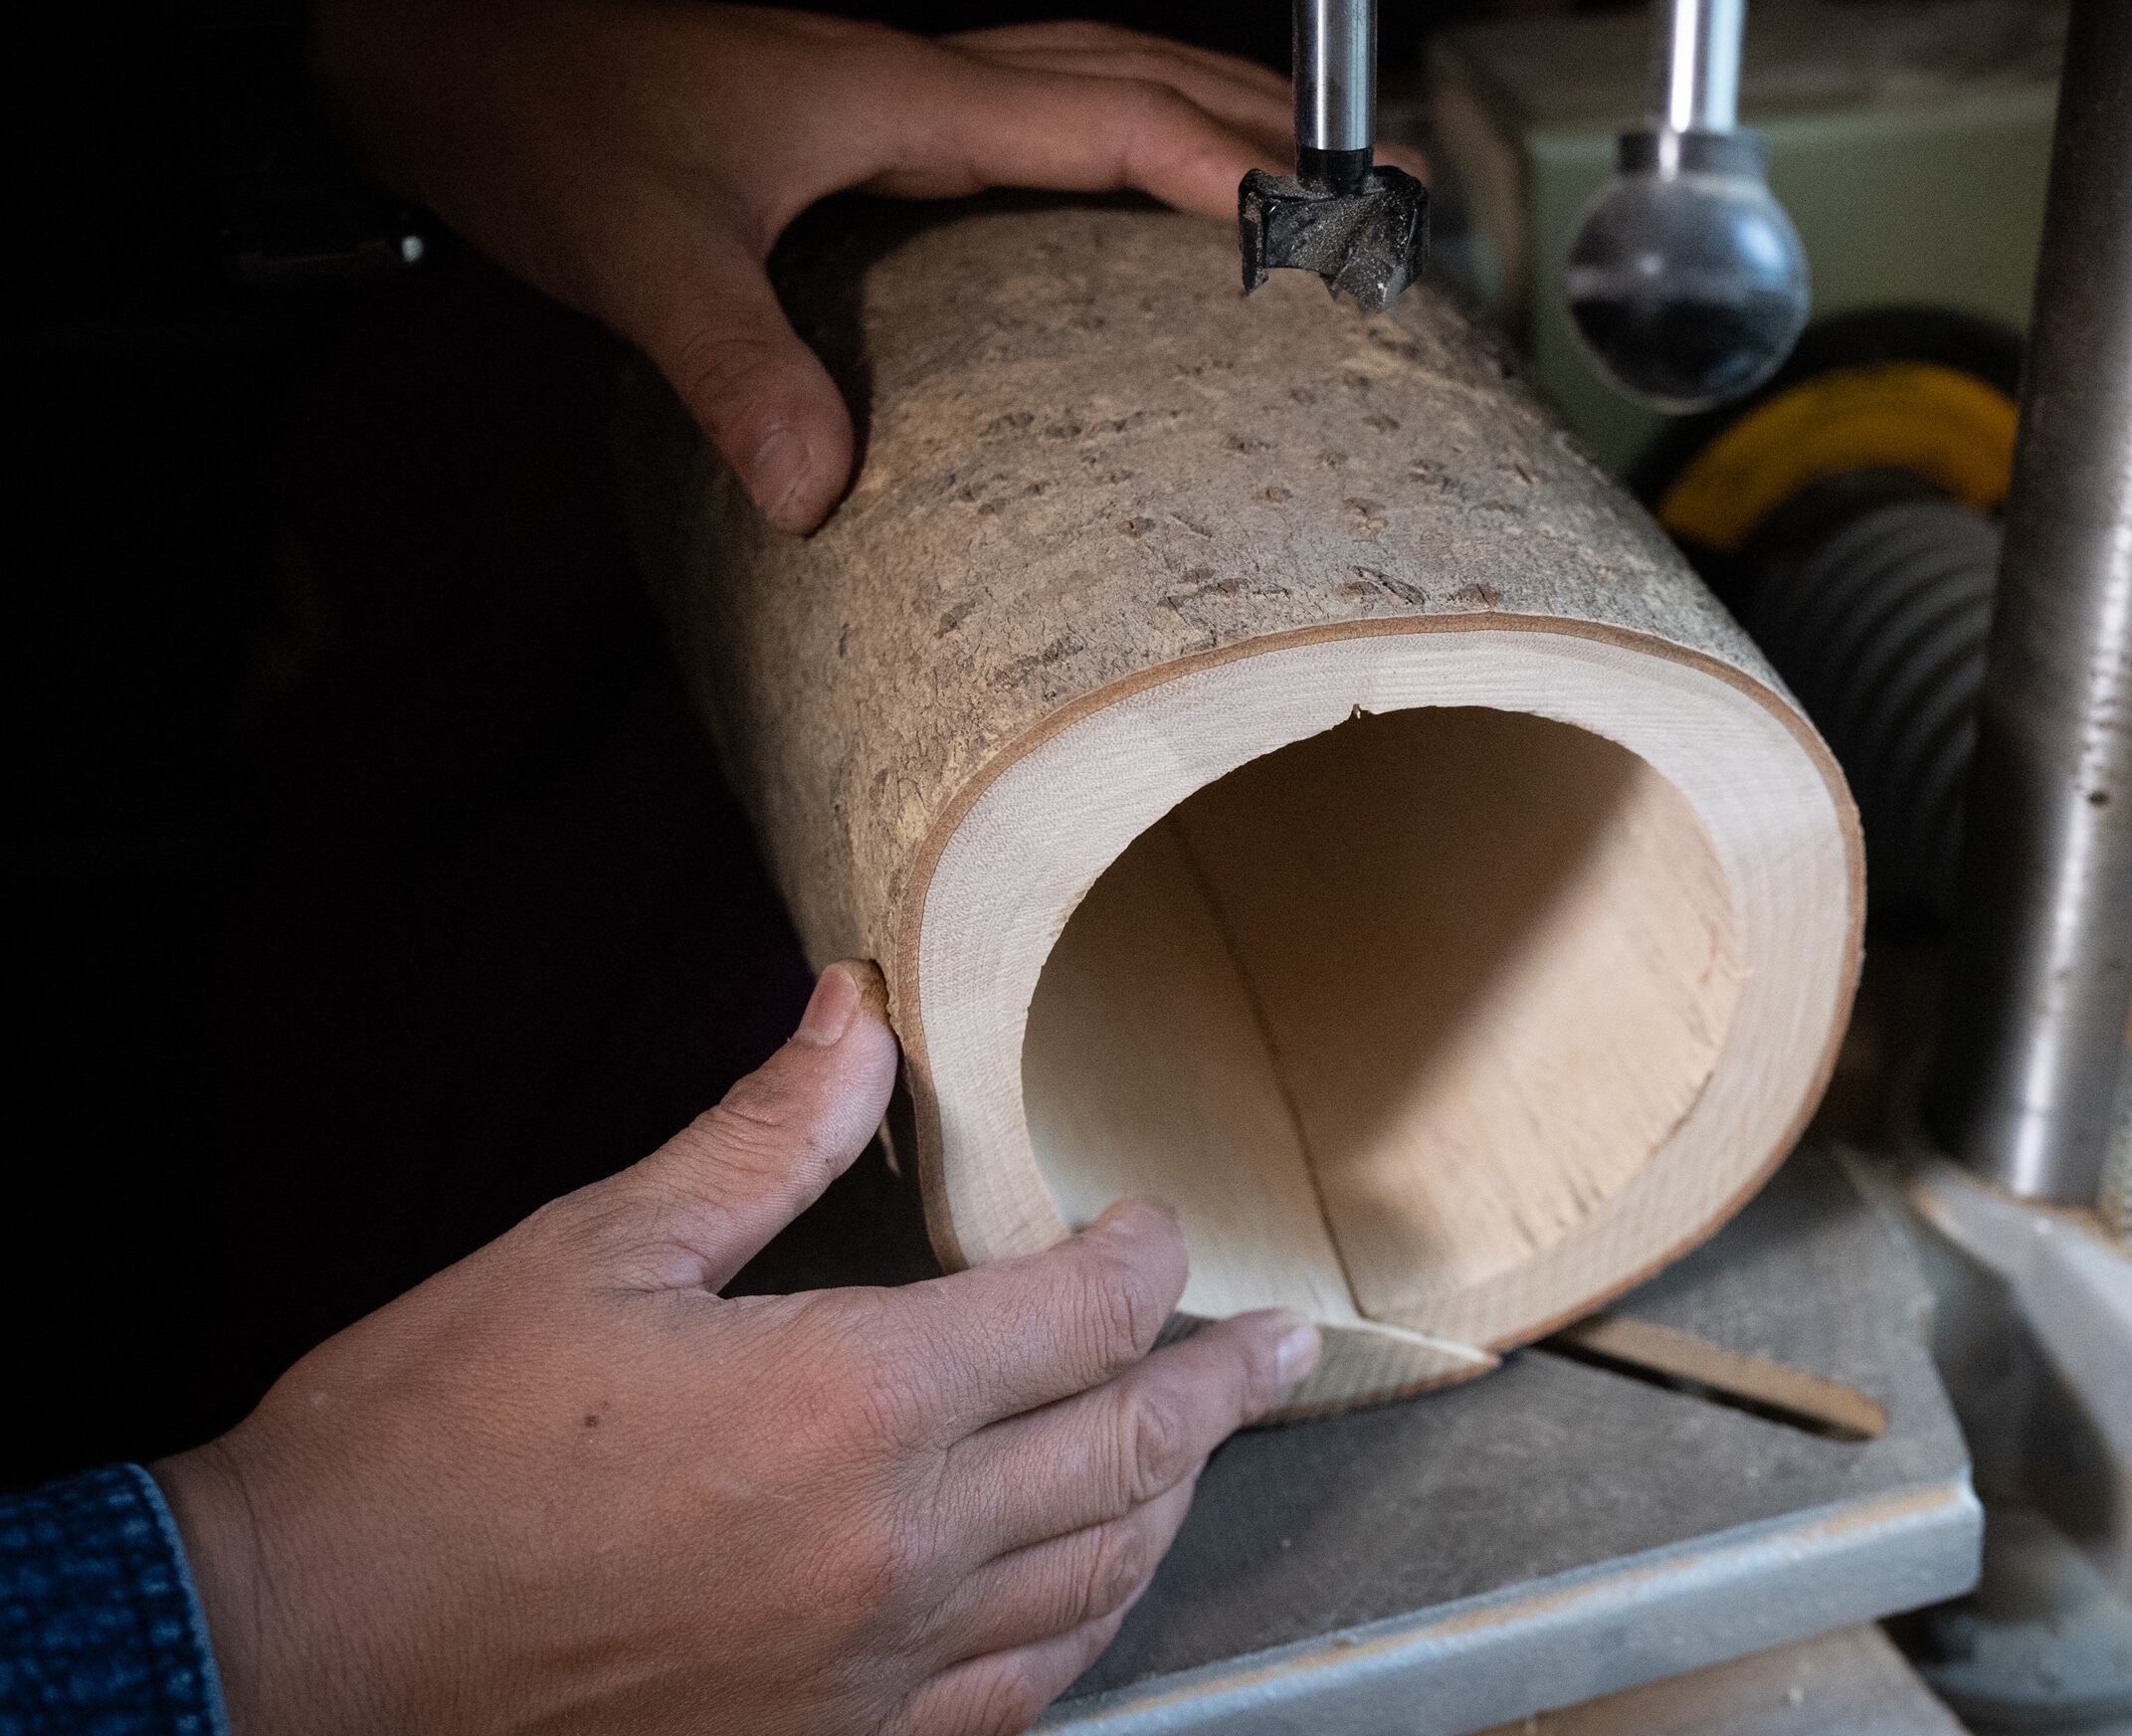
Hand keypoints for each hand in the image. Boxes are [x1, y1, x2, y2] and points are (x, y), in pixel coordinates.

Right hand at [155, 962, 1316, 1735]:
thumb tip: (858, 1018)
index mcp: (851, 1401)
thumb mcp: (596, 1253)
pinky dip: (1082, 1631)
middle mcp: (895, 1547)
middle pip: (1126, 1452)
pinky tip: (1093, 1598)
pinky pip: (1015, 1699)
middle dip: (1220, 1383)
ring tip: (1206, 1447)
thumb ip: (764, 1141)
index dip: (1143, 1260)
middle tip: (1286, 1345)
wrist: (292, 1655)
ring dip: (1170, 1503)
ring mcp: (870, 1671)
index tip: (1155, 1228)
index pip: (1080, 1318)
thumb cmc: (427, 1446)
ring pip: (1097, 1583)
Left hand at [301, 0, 1299, 533]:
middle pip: (1139, 69)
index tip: (1334, 222)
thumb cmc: (536, 120)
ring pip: (1094, 74)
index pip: (1113, 114)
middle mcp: (915, 77)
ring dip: (1208, 111)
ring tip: (1301, 174)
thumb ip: (736, 366)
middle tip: (1381, 183)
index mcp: (899, 92)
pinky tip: (1128, 200)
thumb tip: (824, 496)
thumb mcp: (638, 252)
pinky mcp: (860, 121)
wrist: (429, 55)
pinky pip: (1035, 114)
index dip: (1233, 164)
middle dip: (1270, 117)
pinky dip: (1120, 135)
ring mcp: (892, 91)